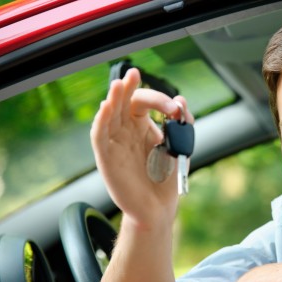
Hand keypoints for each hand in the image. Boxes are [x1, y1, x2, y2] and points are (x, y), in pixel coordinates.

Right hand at [91, 68, 193, 227]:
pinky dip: (102, 120)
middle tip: (135, 74)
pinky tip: (106, 107)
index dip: (159, 101)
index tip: (176, 110)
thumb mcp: (178, 147)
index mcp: (142, 125)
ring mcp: (115, 143)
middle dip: (130, 88)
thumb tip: (181, 100)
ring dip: (114, 98)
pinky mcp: (106, 158)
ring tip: (119, 84)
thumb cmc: (164, 177)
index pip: (145, 102)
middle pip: (123, 102)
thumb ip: (181, 124)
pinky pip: (100, 136)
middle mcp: (126, 130)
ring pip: (110, 115)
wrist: (158, 208)